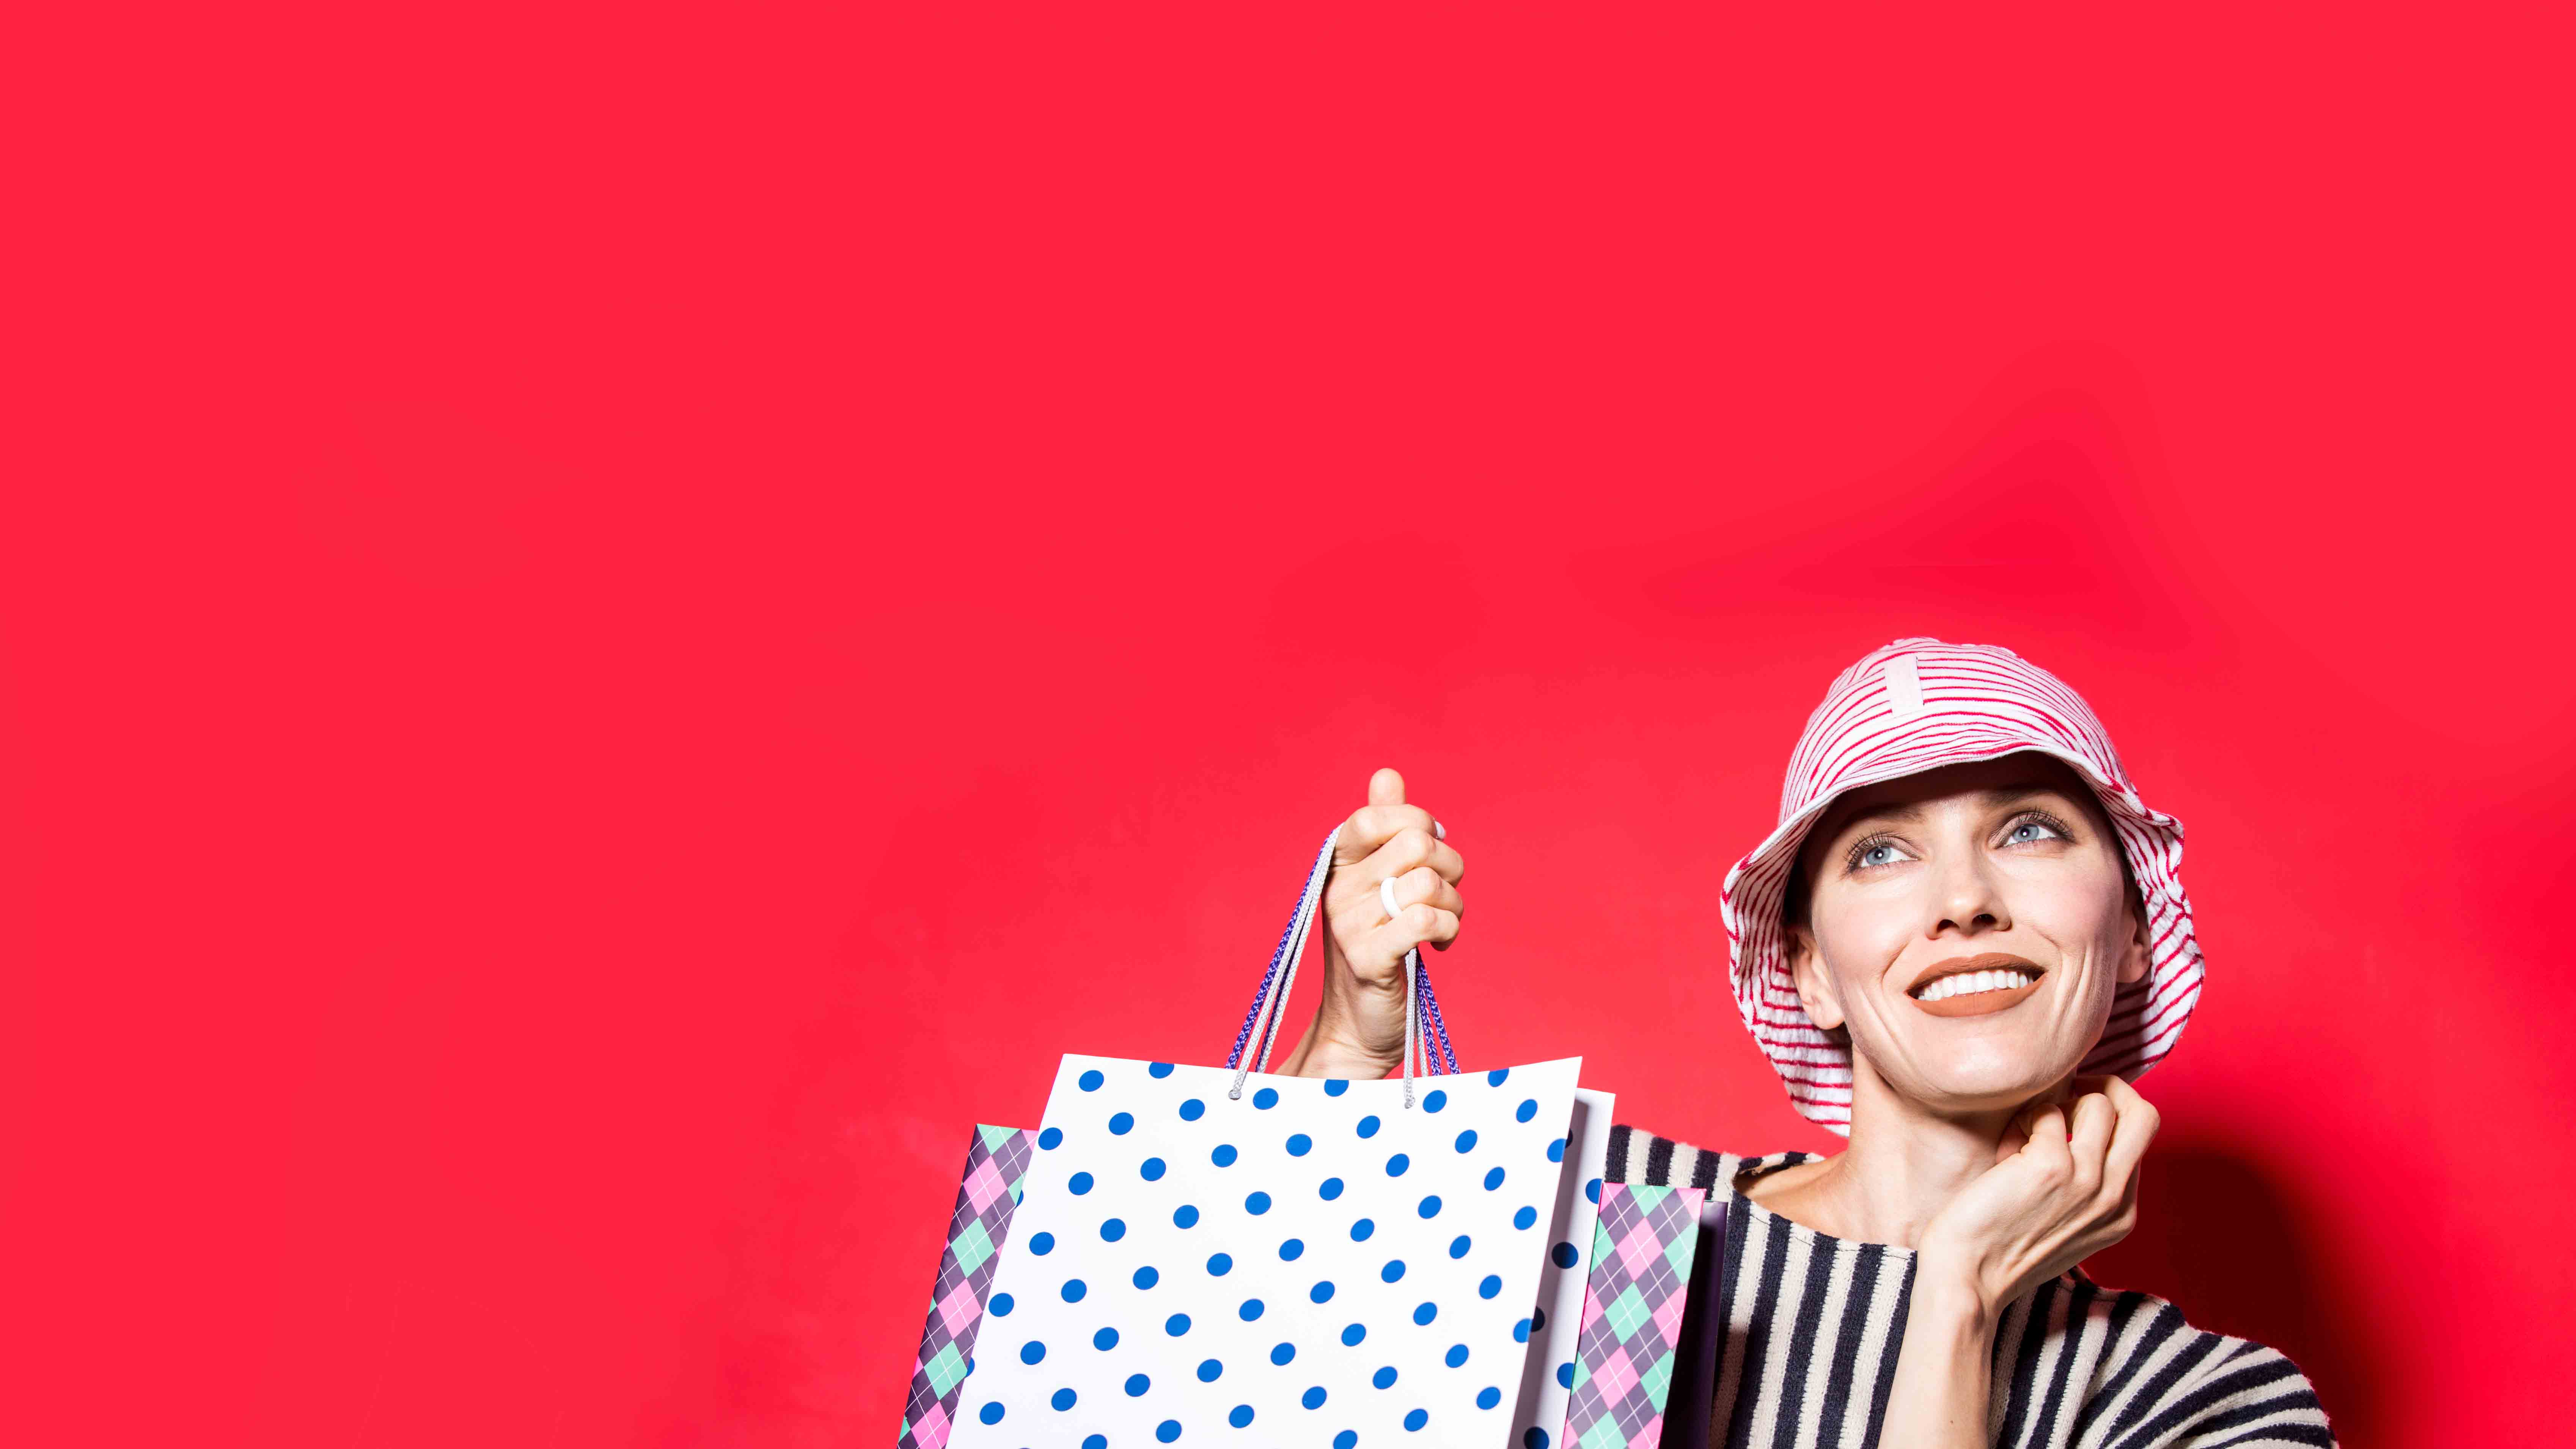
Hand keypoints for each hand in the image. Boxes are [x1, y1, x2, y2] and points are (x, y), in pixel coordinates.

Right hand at [1278, 767, 1464, 1079]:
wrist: (1358, 1024)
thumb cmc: (1376, 948)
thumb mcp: (1378, 884)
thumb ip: (1384, 831)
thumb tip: (1387, 775)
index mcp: (1339, 866)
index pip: (1375, 816)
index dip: (1416, 823)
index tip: (1430, 848)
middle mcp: (1338, 890)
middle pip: (1414, 844)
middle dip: (1449, 865)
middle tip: (1446, 892)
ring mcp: (1349, 925)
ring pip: (1428, 882)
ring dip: (1453, 903)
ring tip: (1443, 923)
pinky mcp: (1369, 959)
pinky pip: (1425, 919)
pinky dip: (1447, 928)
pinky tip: (1441, 944)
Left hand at [1914, 1073, 2159, 1315]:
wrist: (1968, 1277)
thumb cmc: (2003, 1245)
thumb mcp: (2066, 1221)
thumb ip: (2086, 1184)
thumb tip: (2080, 1122)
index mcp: (2122, 1213)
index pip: (2139, 1139)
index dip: (2105, 1117)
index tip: (2070, 1118)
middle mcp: (2113, 1198)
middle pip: (2144, 1115)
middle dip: (2108, 1089)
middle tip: (2068, 1096)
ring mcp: (2088, 1181)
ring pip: (2099, 1103)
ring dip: (2058, 1104)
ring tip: (2027, 1133)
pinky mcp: (2053, 1167)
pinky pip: (2047, 1111)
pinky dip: (2023, 1120)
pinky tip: (2005, 1152)